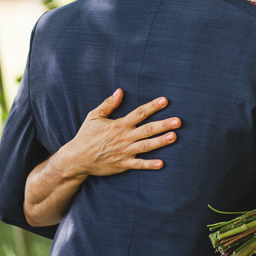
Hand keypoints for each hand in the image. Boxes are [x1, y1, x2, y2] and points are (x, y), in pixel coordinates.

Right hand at [57, 89, 179, 177]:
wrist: (76, 159)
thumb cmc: (86, 136)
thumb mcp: (94, 116)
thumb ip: (108, 104)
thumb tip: (120, 91)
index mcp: (119, 125)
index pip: (139, 113)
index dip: (152, 106)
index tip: (165, 101)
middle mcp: (124, 138)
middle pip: (147, 129)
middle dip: (163, 125)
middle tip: (178, 121)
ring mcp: (124, 151)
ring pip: (146, 146)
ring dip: (161, 142)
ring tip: (174, 137)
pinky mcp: (123, 164)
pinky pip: (138, 164)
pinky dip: (149, 164)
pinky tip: (161, 163)